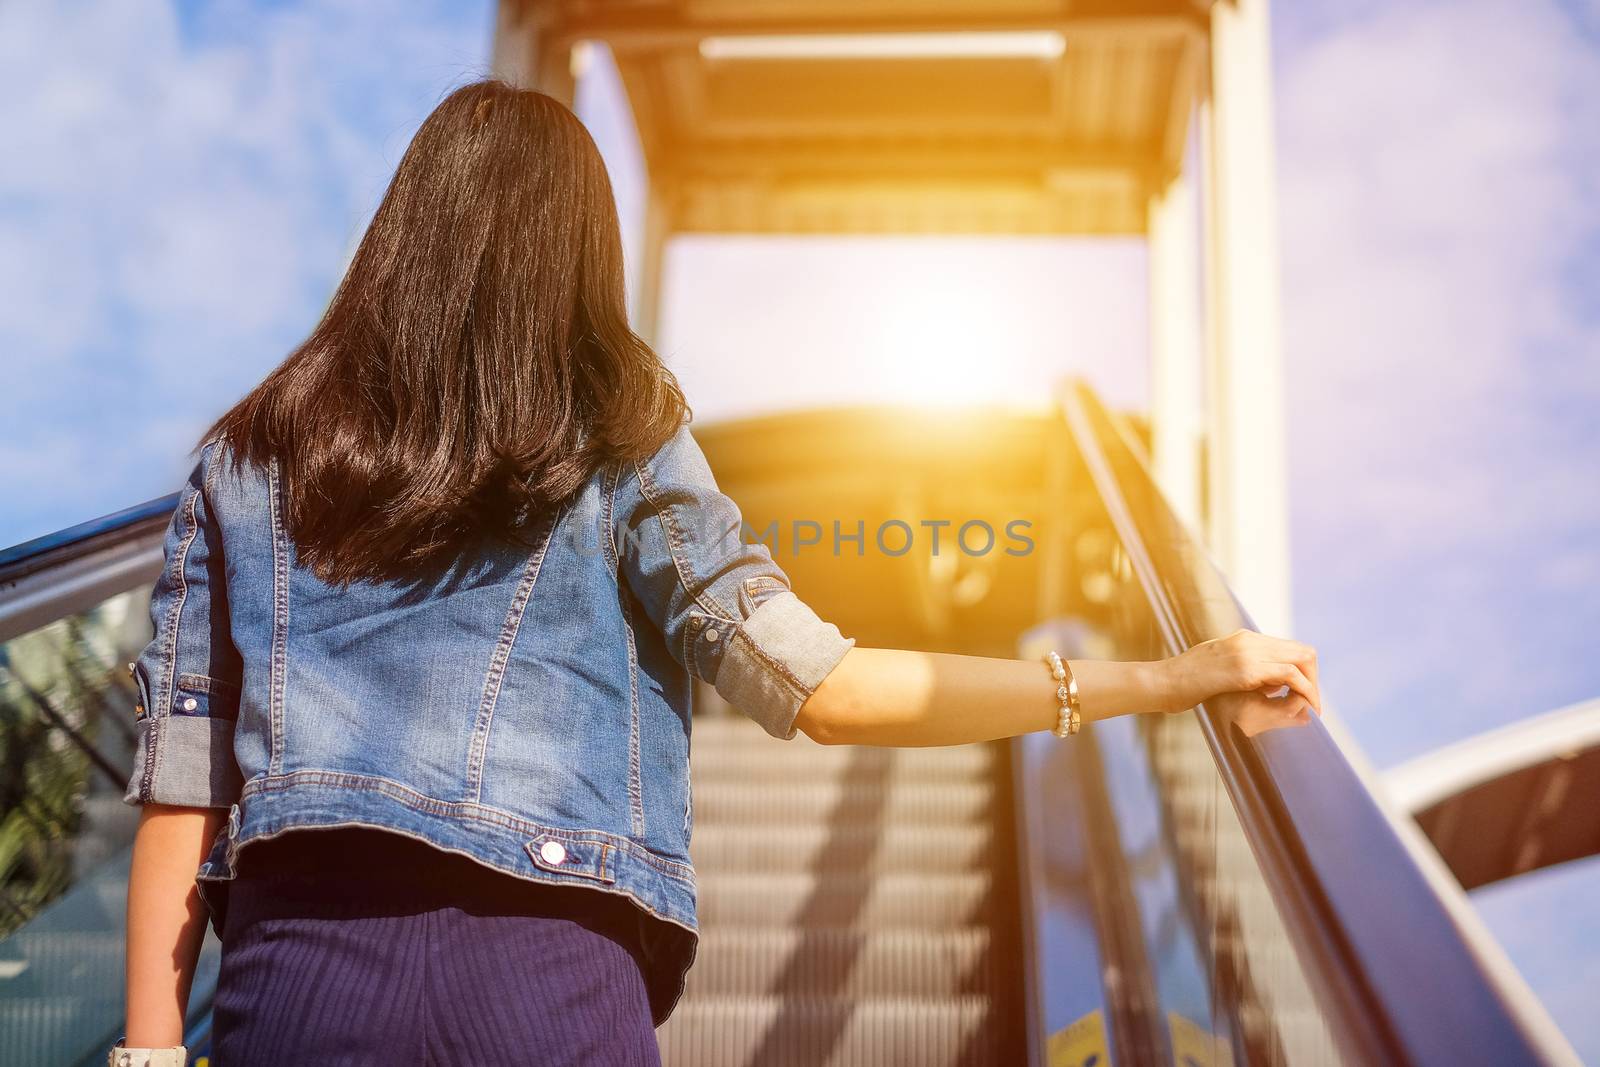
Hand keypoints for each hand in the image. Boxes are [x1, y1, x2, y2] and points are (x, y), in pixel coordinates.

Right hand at [1163, 628, 1320, 735]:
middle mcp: (1249, 640)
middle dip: (1314, 679)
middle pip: (1302, 651)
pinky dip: (1305, 690)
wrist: (1161, 682)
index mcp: (1243, 639)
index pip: (1289, 648)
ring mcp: (1247, 652)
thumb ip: (1242, 673)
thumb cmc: (1184, 684)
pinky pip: (1289, 674)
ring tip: (1313, 709)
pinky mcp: (1245, 670)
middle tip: (1313, 705)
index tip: (1303, 695)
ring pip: (1302, 659)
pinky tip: (1304, 707)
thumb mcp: (1218, 671)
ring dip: (1313, 686)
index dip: (1304, 672)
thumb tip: (1270, 686)